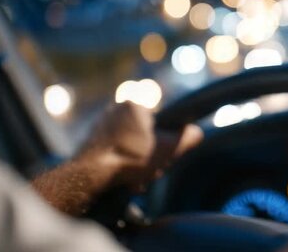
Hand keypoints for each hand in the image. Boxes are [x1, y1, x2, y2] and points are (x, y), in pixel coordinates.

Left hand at [77, 101, 202, 191]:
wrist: (90, 176)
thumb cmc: (130, 158)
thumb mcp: (168, 148)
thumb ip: (187, 138)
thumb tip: (197, 132)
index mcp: (133, 105)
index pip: (160, 122)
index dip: (165, 142)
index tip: (164, 157)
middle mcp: (113, 110)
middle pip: (145, 137)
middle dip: (151, 158)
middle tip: (150, 171)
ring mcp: (99, 126)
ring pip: (131, 147)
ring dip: (138, 166)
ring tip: (137, 180)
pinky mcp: (90, 143)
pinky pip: (115, 154)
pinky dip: (122, 167)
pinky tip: (124, 181)